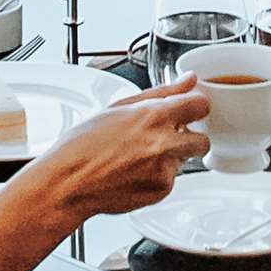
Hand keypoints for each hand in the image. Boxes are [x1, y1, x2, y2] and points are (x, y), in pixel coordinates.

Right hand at [18, 78, 210, 224]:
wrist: (68, 182)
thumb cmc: (83, 145)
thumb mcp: (119, 107)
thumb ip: (161, 92)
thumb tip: (187, 80)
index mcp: (154, 116)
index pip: (200, 105)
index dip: (195, 108)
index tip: (189, 111)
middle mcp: (164, 143)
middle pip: (203, 139)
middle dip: (189, 138)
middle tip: (165, 139)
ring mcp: (165, 169)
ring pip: (185, 160)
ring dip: (171, 158)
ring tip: (138, 157)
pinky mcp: (161, 190)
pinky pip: (171, 180)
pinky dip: (158, 176)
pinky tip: (134, 172)